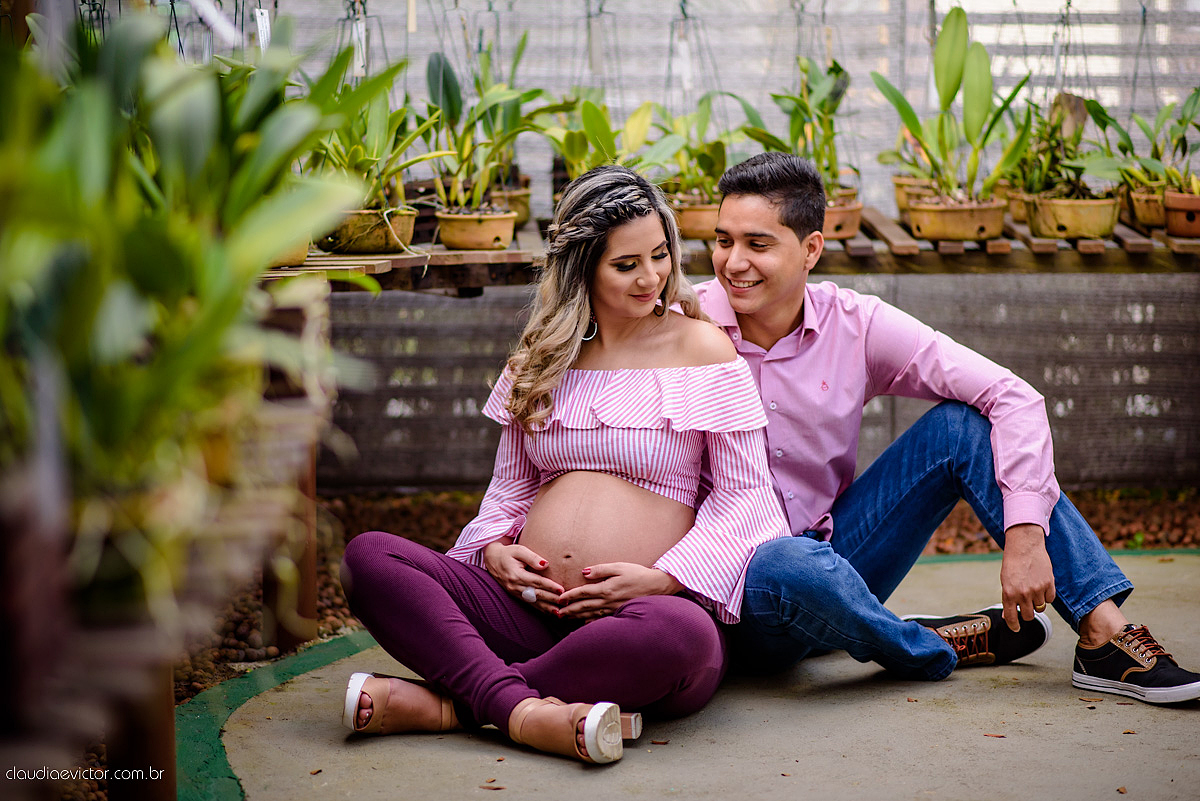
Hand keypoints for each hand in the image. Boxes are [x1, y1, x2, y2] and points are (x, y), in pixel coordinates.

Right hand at [482, 540, 563, 613]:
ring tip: (560, 612)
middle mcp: (515, 586)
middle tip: (565, 602)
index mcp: (516, 575)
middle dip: (552, 599)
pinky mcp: (515, 595)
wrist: (492, 559)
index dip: (550, 586)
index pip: (536, 582)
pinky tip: (550, 612)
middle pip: (536, 594)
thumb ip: (532, 557)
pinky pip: (529, 603)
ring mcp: (514, 592)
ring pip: (533, 602)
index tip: (562, 590)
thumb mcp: (519, 550)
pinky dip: (540, 608)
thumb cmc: (508, 553)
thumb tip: (545, 565)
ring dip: (547, 607)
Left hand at [555, 563, 683, 621]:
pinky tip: (584, 622)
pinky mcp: (619, 612)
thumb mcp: (619, 567)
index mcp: (606, 589)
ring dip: (576, 616)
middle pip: (584, 606)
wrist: (657, 586)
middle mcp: (608, 601)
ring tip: (565, 617)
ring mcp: (613, 609)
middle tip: (556, 612)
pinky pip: (601, 619)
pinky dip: (590, 621)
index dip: (570, 596)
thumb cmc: (638, 574)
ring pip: (590, 614)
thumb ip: (601, 570)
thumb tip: (584, 573)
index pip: (583, 593)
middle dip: (569, 609)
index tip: (559, 598)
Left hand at [1000, 523, 1055, 631]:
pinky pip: (1050, 599)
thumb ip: (1007, 599)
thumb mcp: (1005, 582)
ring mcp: (1037, 590)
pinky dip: (1046, 595)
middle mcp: (1023, 594)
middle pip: (1028, 616)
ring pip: (1040, 608)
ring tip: (1032, 590)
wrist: (1025, 547)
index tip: (1016, 629)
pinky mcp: (1049, 584)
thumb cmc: (1012, 564)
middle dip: (1026, 613)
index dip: (1013, 626)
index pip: (1011, 618)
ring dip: (1036, 603)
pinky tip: (1041, 585)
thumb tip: (1007, 617)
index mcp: (1008, 593)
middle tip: (1025, 605)